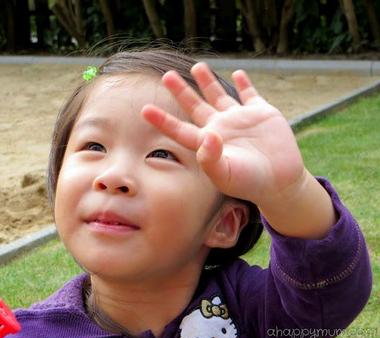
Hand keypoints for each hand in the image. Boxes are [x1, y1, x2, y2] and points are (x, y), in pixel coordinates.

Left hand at [141, 63, 305, 207]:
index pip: (180, 129)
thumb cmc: (249, 183)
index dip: (162, 120)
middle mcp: (220, 128)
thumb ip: (212, 159)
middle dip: (181, 91)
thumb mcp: (226, 175)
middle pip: (195, 106)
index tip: (145, 109)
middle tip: (167, 75)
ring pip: (219, 96)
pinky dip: (245, 83)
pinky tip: (238, 73)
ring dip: (208, 81)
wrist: (280, 183)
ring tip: (197, 66)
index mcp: (207, 143)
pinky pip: (251, 95)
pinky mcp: (262, 114)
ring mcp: (240, 119)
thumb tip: (208, 135)